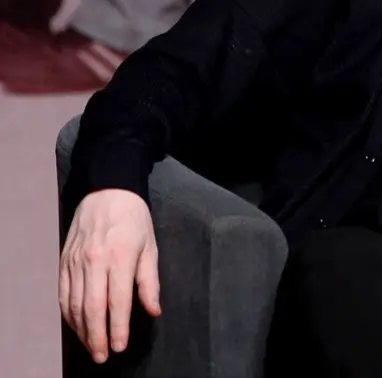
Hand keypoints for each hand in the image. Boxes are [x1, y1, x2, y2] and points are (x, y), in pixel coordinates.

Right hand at [59, 189, 160, 363]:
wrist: (107, 190)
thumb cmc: (134, 218)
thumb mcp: (150, 246)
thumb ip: (150, 281)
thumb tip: (153, 311)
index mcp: (120, 257)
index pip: (117, 301)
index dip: (117, 328)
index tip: (119, 347)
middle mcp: (94, 261)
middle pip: (91, 308)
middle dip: (96, 337)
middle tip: (102, 356)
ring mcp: (75, 262)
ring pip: (73, 305)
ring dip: (81, 330)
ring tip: (90, 346)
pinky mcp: (64, 261)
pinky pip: (62, 294)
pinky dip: (68, 314)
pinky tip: (76, 326)